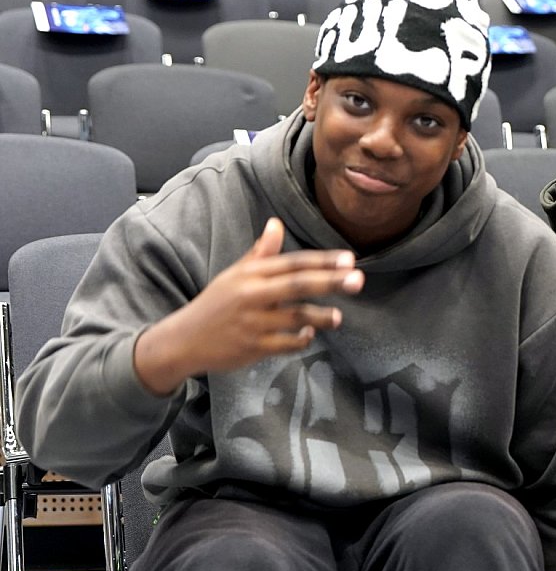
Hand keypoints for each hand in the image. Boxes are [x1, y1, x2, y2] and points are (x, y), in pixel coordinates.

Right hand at [132, 218, 363, 394]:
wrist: (183, 340)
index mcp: (250, 274)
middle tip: (358, 280)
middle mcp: (252, 295)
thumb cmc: (216, 304)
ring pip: (295, 317)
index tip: (349, 259)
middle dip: (330, 282)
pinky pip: (285, 344)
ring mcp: (253, 323)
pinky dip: (301, 340)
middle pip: (297, 286)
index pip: (292, 263)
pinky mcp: (252, 347)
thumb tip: (276, 223)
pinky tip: (310, 335)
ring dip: (320, 317)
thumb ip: (260, 253)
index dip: (322, 261)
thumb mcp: (234, 275)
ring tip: (339, 317)